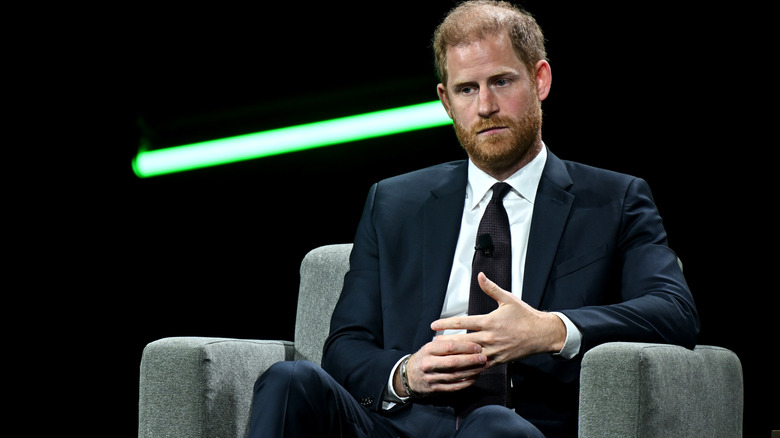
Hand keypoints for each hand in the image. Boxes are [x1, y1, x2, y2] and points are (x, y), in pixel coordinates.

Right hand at [394, 337, 486, 396]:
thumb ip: (446, 344)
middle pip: (454, 362)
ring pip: (456, 375)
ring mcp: (432, 378)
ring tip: (483, 367)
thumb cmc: (424, 358)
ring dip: (472, 371)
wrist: (408, 376)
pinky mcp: (435, 389)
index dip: (465, 347)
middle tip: (483, 357)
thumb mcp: (430, 347)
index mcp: (428, 350)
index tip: (477, 347)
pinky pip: (454, 386)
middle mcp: (429, 364)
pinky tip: (475, 378)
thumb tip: (468, 339)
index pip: (450, 347)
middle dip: (471, 360)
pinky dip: (466, 382)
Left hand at [430, 272, 565, 364]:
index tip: (434, 325)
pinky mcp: (499, 360)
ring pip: (470, 355)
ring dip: (455, 356)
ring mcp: (494, 351)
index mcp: (490, 322)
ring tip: (441, 356)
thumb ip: (491, 288)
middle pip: (462, 341)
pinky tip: (459, 368)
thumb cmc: (525, 316)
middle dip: (446, 343)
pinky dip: (469, 367)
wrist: (542, 334)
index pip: (463, 322)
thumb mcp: (508, 299)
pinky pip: (480, 365)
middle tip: (432, 344)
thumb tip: (480, 276)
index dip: (446, 324)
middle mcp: (490, 337)